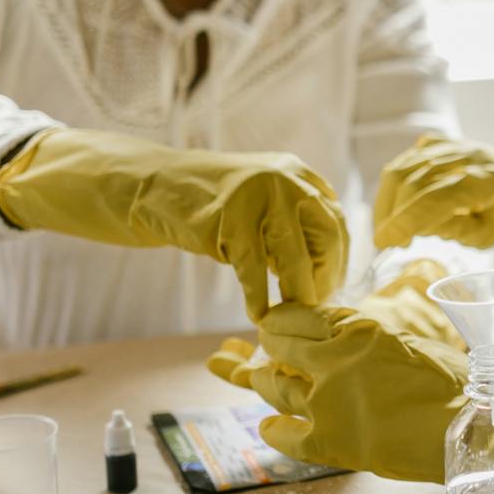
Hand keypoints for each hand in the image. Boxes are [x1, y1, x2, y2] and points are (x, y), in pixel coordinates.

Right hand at [0, 127, 346, 319]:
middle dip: (326, 278)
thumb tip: (329, 275)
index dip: (339, 260)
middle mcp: (287, 179)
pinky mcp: (231, 218)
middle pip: (326, 238)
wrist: (154, 186)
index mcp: (300, 174)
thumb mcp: (264, 204)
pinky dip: (259, 297)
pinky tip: (258, 316)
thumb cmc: (214, 206)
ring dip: (299, 294)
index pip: (336, 222)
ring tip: (293, 319)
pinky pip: (254, 269)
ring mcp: (260, 196)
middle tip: (316, 309)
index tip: (331, 289)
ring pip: (296, 256)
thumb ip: (295, 227)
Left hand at [208, 300, 493, 493]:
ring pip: (275, 386)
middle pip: (278, 348)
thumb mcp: (412, 338)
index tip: (271, 321)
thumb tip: (352, 328)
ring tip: (251, 376)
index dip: (279, 319)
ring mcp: (327, 403)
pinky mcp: (330, 442)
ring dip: (260, 380)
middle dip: (263, 346)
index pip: (298, 316)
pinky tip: (269, 423)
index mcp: (358, 329)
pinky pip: (284, 433)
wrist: (470, 431)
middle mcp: (334, 362)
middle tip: (246, 347)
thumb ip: (374, 332)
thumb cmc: (454, 382)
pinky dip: (273, 427)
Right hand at [373, 121, 493, 249]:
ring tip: (391, 231)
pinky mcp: (436, 144)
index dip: (409, 219)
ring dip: (386, 203)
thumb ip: (458, 231)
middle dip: (393, 215)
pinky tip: (397, 209)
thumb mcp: (491, 235)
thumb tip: (419, 227)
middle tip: (391, 243)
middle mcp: (466, 156)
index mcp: (488, 181)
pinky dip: (391, 188)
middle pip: (413, 180)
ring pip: (400, 168)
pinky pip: (403, 162)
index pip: (439, 196)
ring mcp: (449, 146)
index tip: (386, 242)